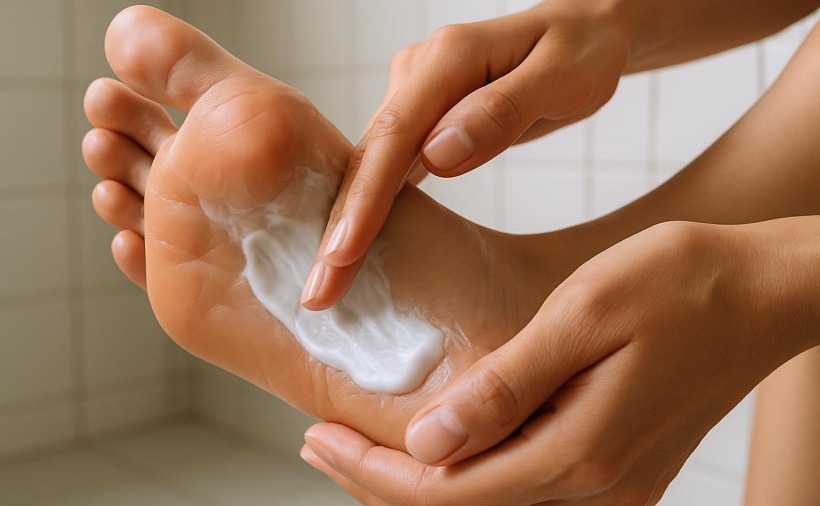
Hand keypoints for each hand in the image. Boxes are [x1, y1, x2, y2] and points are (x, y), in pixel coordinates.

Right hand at [301, 0, 630, 308]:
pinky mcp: (420, 115)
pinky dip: (371, 206)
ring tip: (325, 284)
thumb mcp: (566, 76)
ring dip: (347, 222)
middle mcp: (419, 72)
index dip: (363, 200)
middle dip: (338, 228)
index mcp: (449, 58)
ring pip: (371, 164)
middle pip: (369, 156)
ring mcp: (414, 92)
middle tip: (316, 294)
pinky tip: (356, 245)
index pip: (394, 136)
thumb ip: (502, 110)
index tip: (340, 256)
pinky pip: (388, 164)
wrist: (583, 31)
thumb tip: (438, 154)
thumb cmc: (582, 52)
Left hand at [301, 219, 819, 503]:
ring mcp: (613, 488)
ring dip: (418, 482)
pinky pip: (525, 491)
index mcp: (579, 449)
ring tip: (358, 445)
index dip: (371, 467)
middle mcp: (597, 487)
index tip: (315, 431)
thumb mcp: (584, 315)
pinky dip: (467, 476)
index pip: (445, 490)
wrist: (764, 293)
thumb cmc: (679, 284)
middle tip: (318, 441)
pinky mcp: (620, 471)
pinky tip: (436, 445)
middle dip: (379, 481)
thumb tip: (428, 442)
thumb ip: (507, 385)